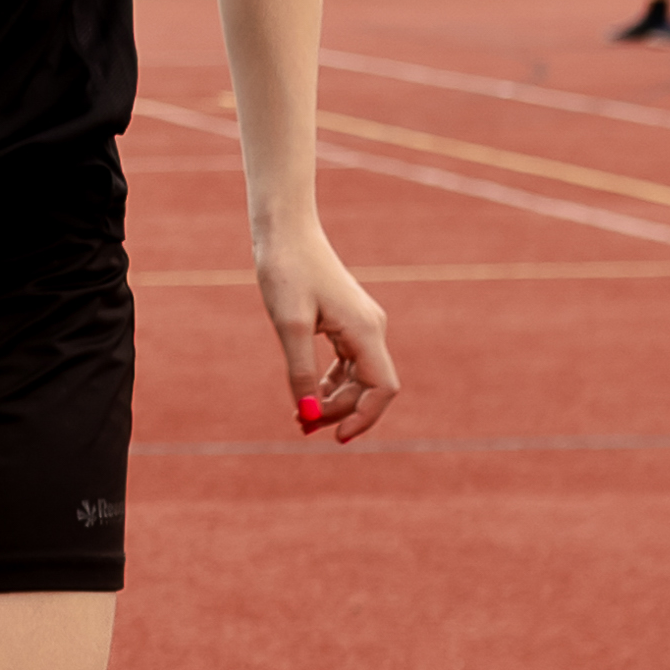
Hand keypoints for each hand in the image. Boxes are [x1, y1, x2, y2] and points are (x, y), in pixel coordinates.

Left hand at [260, 219, 401, 441]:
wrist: (286, 232)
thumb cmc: (286, 271)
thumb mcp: (288, 327)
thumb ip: (300, 372)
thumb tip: (306, 413)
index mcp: (366, 330)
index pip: (383, 388)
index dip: (364, 418)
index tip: (334, 436)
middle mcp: (372, 329)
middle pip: (369, 388)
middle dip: (340, 411)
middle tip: (300, 426)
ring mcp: (362, 325)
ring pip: (358, 378)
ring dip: (333, 401)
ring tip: (299, 417)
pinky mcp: (347, 322)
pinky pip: (347, 364)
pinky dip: (329, 383)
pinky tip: (306, 395)